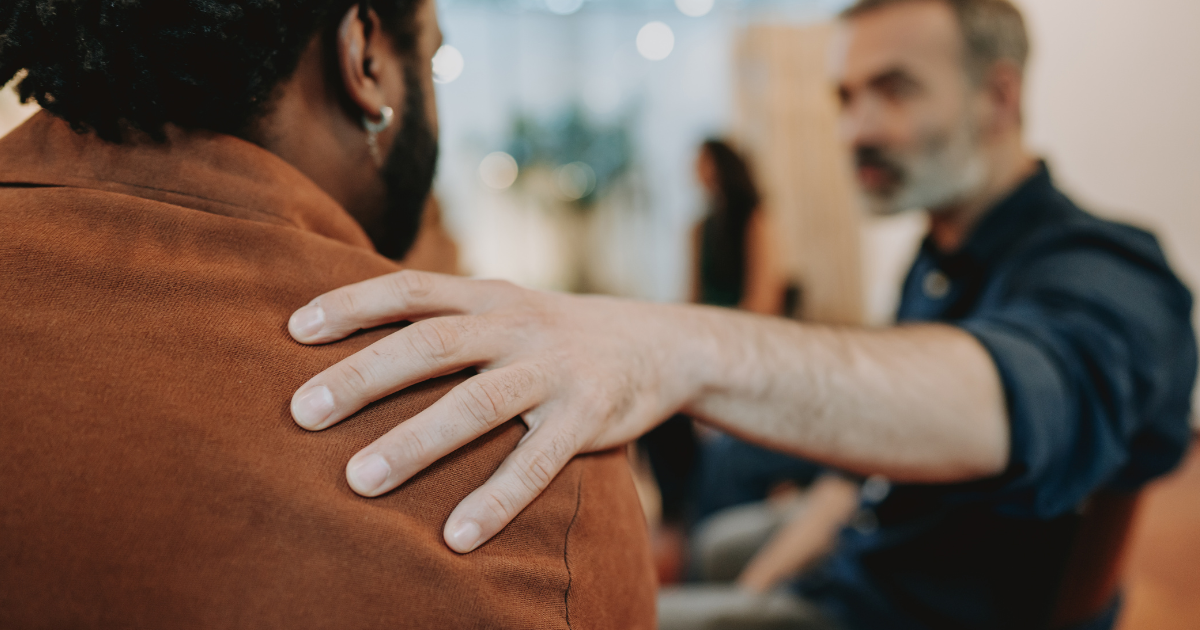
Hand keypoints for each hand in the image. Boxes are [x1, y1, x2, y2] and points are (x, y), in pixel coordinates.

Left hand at [287, 270, 709, 552]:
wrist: (661, 344)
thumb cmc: (558, 336)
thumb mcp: (508, 307)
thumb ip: (449, 317)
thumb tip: (356, 341)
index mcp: (489, 296)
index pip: (411, 289)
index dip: (352, 304)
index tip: (293, 330)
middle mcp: (517, 325)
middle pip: (431, 343)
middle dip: (363, 376)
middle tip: (303, 412)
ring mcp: (554, 370)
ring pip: (476, 402)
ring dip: (415, 442)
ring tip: (358, 480)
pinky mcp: (587, 416)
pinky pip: (536, 462)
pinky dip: (496, 499)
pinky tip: (457, 536)